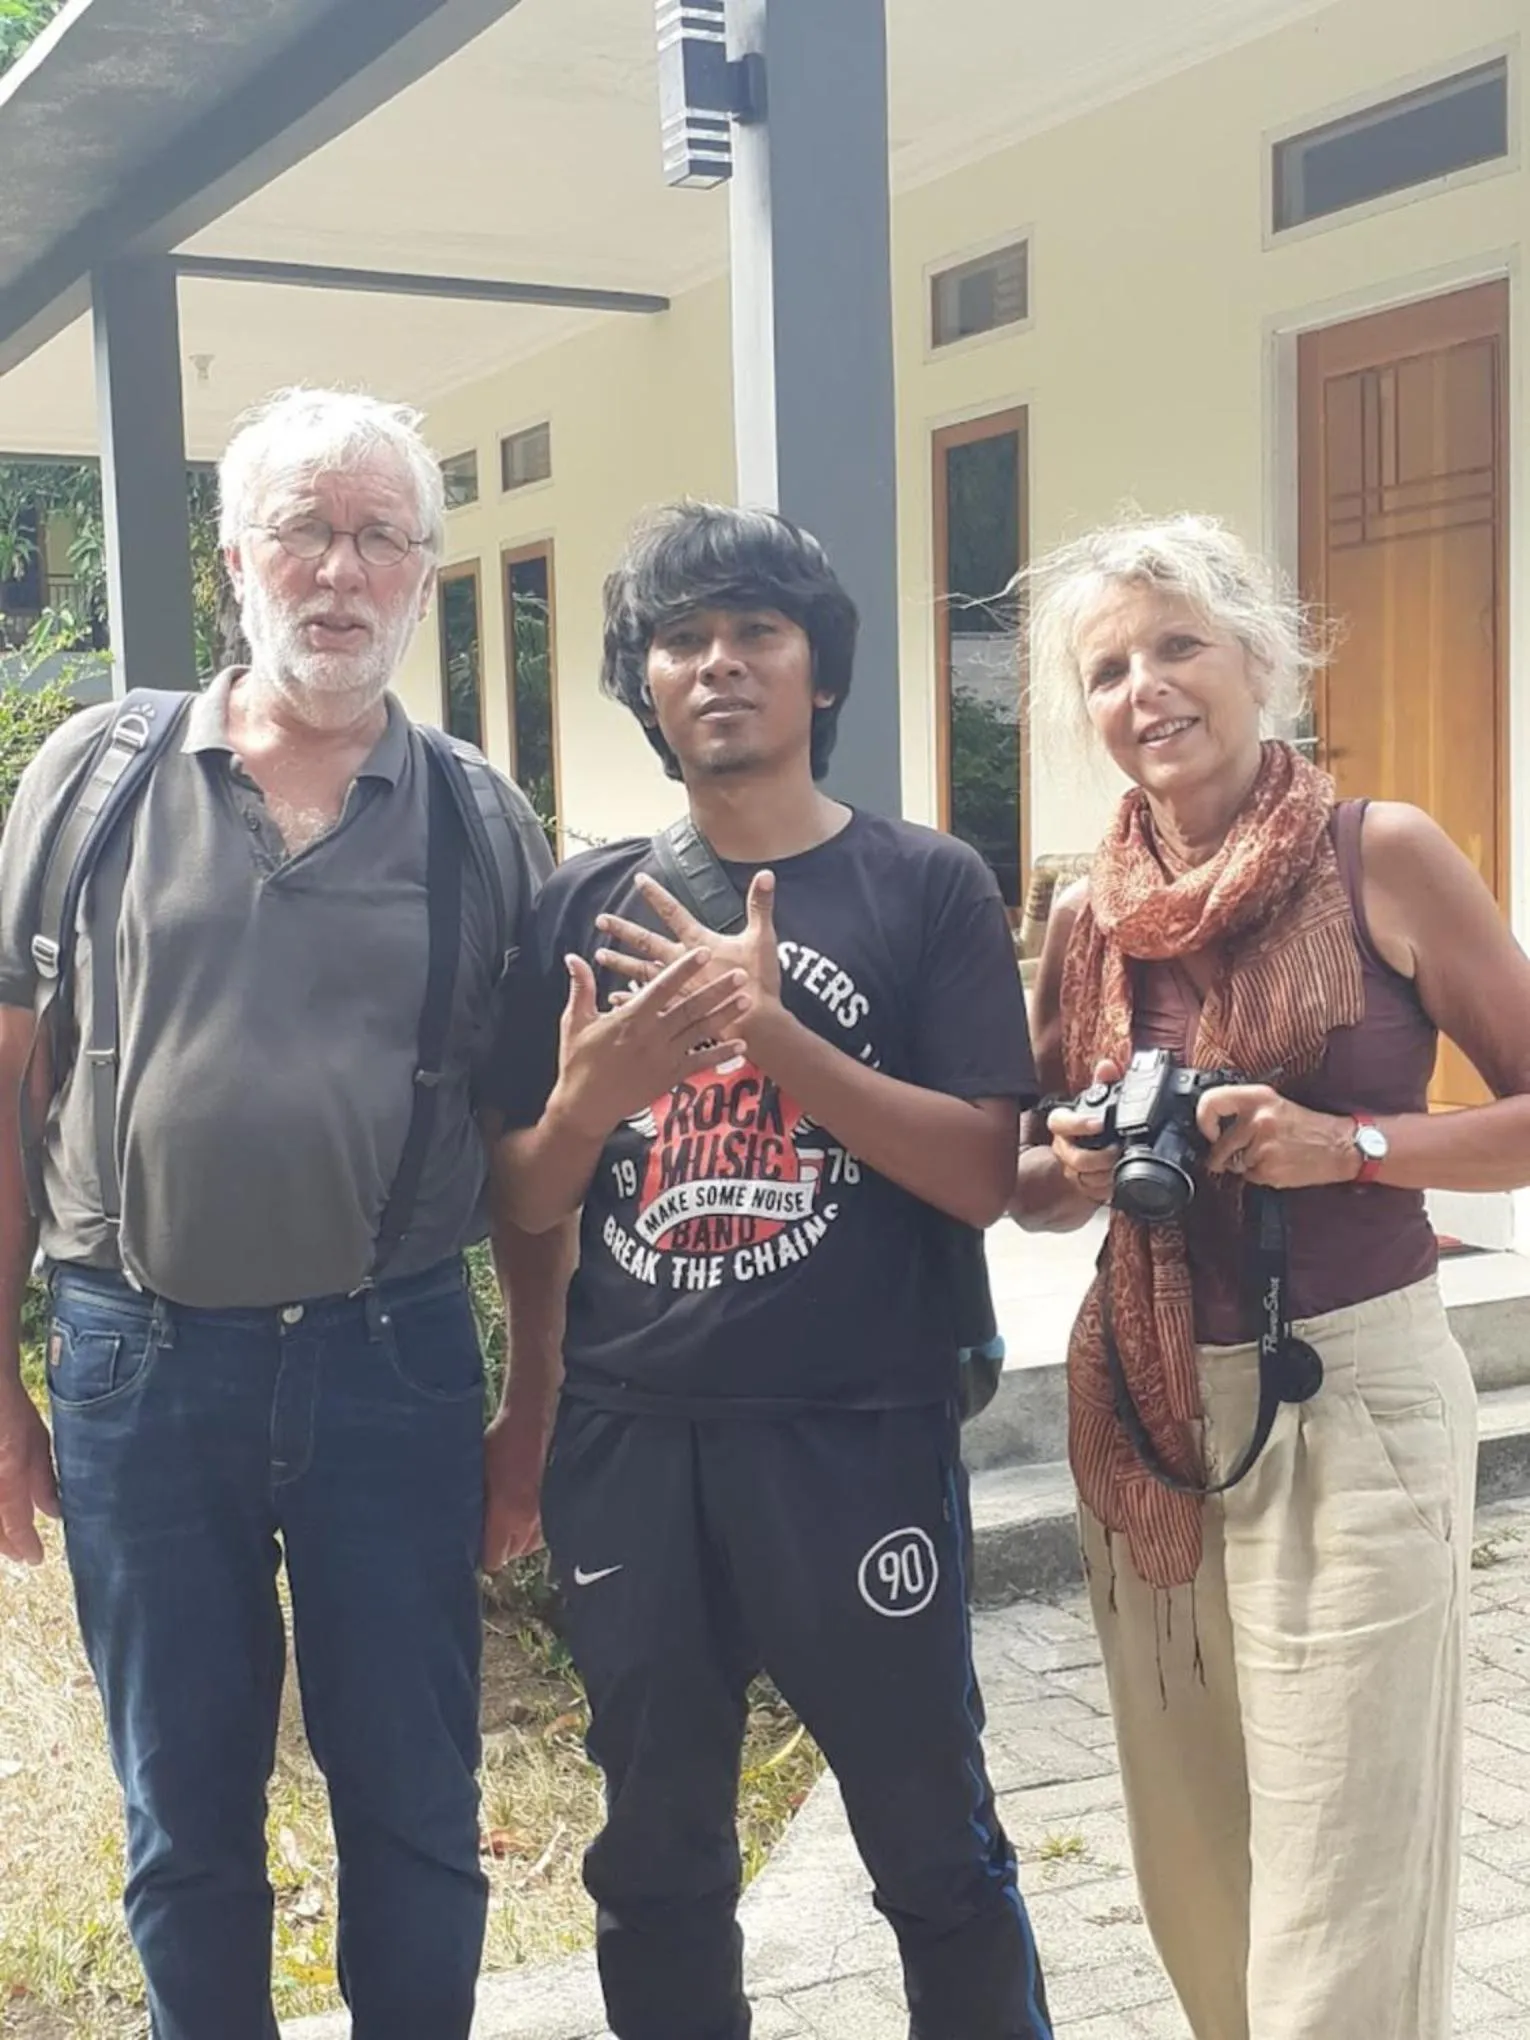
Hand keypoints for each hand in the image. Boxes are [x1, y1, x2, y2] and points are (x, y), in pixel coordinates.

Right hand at [0, 1374, 59, 1566]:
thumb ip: (43, 1479)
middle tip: (21, 1553)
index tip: (35, 1558)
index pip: (13, 1523)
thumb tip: (53, 1512)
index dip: (25, 1545)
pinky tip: (4, 1522)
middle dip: (5, 1545)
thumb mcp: (36, 1441)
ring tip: (9, 1543)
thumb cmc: (11, 1408)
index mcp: (7, 1471)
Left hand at [482, 1408, 547, 1569]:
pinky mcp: (557, 1505)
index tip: (473, 1549)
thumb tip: (462, 1527)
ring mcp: (546, 1514)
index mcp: (505, 1515)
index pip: (494, 1559)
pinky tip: (523, 1514)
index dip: (483, 1557)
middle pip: (512, 1554)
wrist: (531, 1420)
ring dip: (518, 1539)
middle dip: (500, 1547)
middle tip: (489, 1531)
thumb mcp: (476, 1474)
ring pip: (529, 1545)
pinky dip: (534, 1529)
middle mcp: (528, 1522)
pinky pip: (543, 1531)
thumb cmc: (499, 1441)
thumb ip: (474, 1507)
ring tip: (506, 1524)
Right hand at [552, 945, 748, 1139]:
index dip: (683, 968)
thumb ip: (582, 988)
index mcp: (630, 1019)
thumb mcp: (575, 1022)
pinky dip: (721, 1053)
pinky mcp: (669, 1077)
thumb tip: (573, 956)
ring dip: (725, 1016)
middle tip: (741, 973)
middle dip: (717, 989)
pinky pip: (700, 1063)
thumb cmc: (578, 1062)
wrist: (586, 1107)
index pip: (662, 988)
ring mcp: (663, 1058)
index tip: (703, 951)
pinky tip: (742, 1045)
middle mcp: (651, 1036)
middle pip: (690, 1008)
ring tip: (748, 1001)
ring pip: (700, 1032)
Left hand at [595, 871, 785, 1060]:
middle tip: (601, 920)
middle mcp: (680, 963)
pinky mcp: (677, 1009)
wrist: (755, 1025)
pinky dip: (630, 999)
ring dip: (620, 962)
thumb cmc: (758, 982)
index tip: (638, 879)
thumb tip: (766, 874)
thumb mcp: (763, 939)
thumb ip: (761, 905)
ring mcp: (676, 987)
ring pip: (641, 971)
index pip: (673, 912)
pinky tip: (613, 997)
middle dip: (624, 930)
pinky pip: (648, 1003)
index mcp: (698, 944)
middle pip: (646, 942)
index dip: (657, 895)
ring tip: (599, 955)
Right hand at [1046, 1059, 1123, 1207]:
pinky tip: (1116, 1177)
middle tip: (1117, 1150)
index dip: (1078, 1124)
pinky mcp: (1081, 1186)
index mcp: (1063, 1124)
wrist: (1092, 1152)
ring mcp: (1070, 1168)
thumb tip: (1107, 1066)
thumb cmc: (1094, 1124)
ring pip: (1084, 1177)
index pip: (1060, 1122)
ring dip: (1105, 1173)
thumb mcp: (1101, 1100)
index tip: (1099, 1124)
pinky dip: (1107, 1186)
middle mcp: (1063, 1147)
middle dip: (1099, 1157)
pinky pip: (1092, 1192)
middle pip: (1074, 1158)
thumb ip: (1104, 1082)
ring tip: (1120, 1164)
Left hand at [1195, 1084, 1357, 1188]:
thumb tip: (1211, 1123)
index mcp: (1258, 1098)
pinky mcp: (1268, 1169)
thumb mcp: (1275, 1104)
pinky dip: (1258, 1175)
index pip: (1211, 1102)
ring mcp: (1262, 1146)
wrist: (1340, 1146)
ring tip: (1270, 1154)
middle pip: (1219, 1145)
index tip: (1209, 1131)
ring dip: (1245, 1165)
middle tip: (1237, 1155)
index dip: (1203, 1120)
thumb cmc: (1307, 1125)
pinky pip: (1249, 1177)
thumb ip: (1243, 1109)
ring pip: (1234, 1163)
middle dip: (1222, 1156)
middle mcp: (1258, 1119)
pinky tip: (1277, 1164)